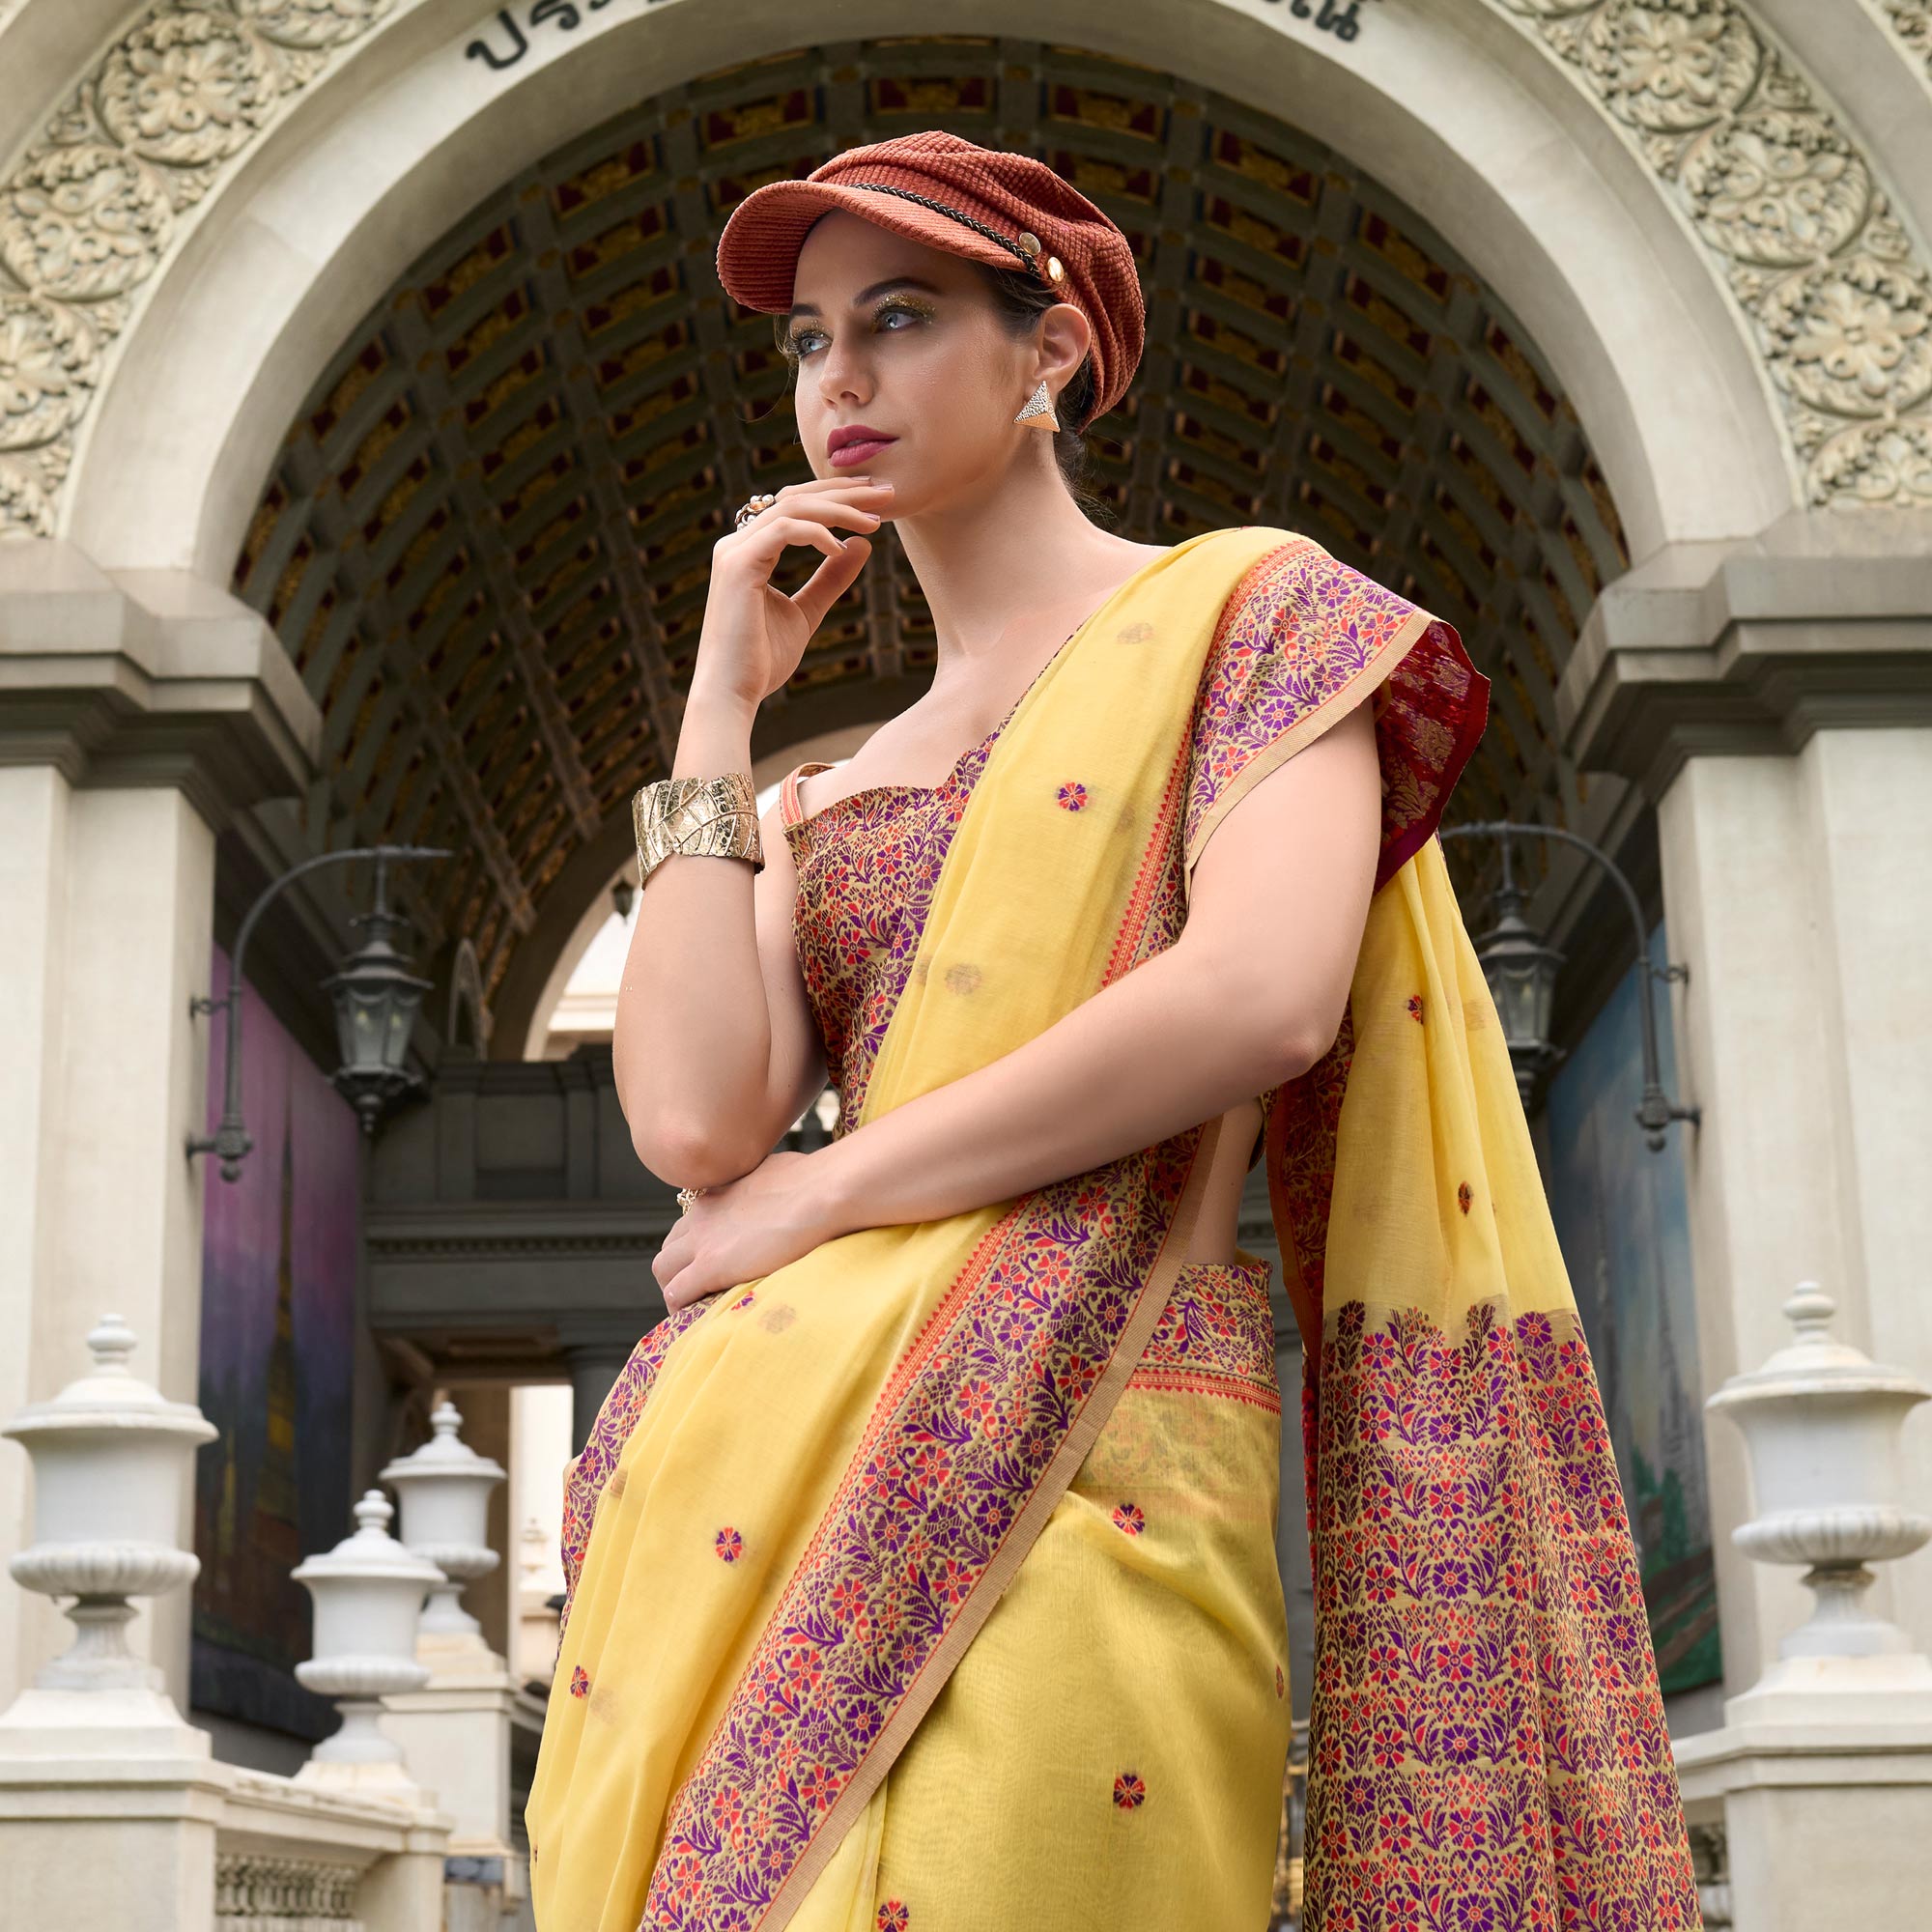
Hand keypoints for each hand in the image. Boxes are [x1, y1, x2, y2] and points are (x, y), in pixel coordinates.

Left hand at [652, 1148, 845, 1311]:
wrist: (820, 1194)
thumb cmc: (814, 1179)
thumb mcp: (777, 1170)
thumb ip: (765, 1182)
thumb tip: (779, 1185)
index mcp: (719, 1192)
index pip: (690, 1222)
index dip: (697, 1245)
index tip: (714, 1260)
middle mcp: (702, 1214)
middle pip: (670, 1244)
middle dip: (679, 1267)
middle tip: (700, 1287)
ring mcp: (703, 1241)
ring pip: (663, 1268)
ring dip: (674, 1286)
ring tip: (694, 1305)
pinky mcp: (710, 1266)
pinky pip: (677, 1292)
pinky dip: (680, 1306)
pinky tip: (694, 1318)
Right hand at [695, 478, 894, 709]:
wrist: (733, 693)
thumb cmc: (762, 659)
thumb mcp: (807, 611)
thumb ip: (831, 578)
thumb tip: (862, 545)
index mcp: (750, 550)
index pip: (795, 506)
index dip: (836, 498)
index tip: (876, 501)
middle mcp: (738, 543)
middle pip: (795, 497)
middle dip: (843, 492)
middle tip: (886, 494)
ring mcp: (734, 551)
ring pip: (792, 508)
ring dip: (838, 509)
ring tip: (875, 520)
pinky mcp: (738, 565)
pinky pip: (784, 531)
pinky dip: (817, 533)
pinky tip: (842, 548)